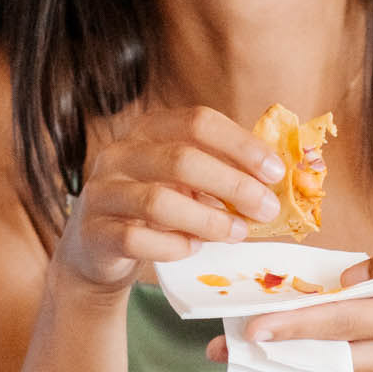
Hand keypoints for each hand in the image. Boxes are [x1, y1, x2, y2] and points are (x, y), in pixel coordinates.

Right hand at [53, 106, 286, 299]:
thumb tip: (278, 179)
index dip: (240, 144)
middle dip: (233, 184)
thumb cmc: (154, 209)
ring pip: (159, 201)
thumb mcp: (184, 182)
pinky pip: (137, 239)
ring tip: (237, 234)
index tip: (275, 172)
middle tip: (267, 209)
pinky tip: (192, 249)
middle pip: (181, 159)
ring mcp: (102, 192)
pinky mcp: (94, 232)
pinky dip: (173, 246)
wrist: (97, 250)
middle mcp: (120, 153)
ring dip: (208, 220)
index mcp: (147, 130)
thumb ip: (220, 173)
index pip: (197, 122)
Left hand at [203, 247, 372, 371]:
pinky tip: (283, 355)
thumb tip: (351, 274)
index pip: (342, 321)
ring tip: (238, 348)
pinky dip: (311, 367)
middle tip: (222, 345)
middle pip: (321, 352)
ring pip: (326, 369)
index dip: (297, 325)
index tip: (258, 327)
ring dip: (281, 360)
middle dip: (270, 351)